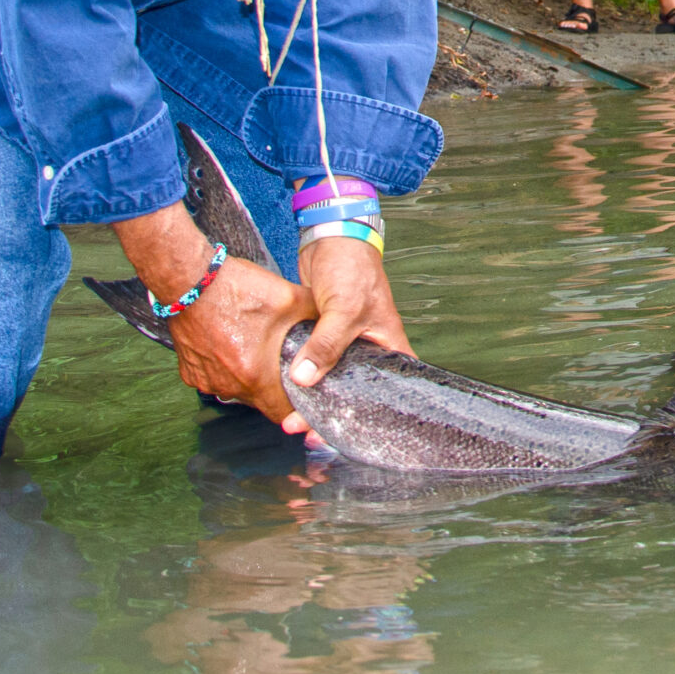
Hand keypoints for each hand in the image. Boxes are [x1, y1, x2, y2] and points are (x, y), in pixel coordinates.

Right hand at [168, 254, 318, 424]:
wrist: (189, 279)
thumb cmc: (235, 289)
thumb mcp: (287, 298)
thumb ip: (316, 315)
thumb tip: (335, 321)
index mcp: (256, 376)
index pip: (282, 414)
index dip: (296, 409)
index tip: (302, 396)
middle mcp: (229, 386)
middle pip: (259, 400)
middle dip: (273, 386)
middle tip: (281, 362)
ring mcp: (206, 382)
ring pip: (236, 390)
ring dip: (248, 376)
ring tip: (255, 349)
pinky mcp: (190, 373)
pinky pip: (215, 379)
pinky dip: (225, 368)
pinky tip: (231, 344)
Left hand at [280, 232, 411, 434]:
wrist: (331, 238)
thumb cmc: (353, 268)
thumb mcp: (344, 308)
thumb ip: (326, 344)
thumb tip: (304, 379)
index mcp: (389, 349)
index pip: (388, 392)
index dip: (369, 416)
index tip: (344, 435)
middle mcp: (369, 351)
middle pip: (353, 392)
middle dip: (331, 414)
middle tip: (307, 432)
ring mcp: (345, 344)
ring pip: (330, 380)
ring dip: (312, 398)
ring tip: (292, 420)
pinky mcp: (322, 336)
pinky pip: (312, 363)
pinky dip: (301, 378)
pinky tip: (285, 394)